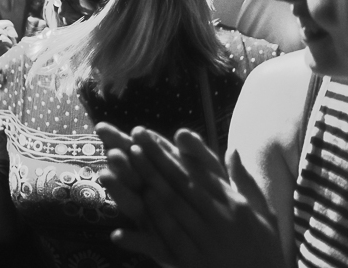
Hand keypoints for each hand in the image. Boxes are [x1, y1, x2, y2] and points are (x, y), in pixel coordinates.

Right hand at [0, 18, 16, 74]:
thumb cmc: (0, 48)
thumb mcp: (1, 35)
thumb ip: (6, 28)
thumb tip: (11, 32)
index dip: (2, 24)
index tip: (6, 30)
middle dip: (6, 33)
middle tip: (10, 39)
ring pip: (0, 39)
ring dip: (9, 41)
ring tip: (10, 45)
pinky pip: (3, 49)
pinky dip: (9, 48)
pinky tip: (8, 52)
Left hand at [100, 125, 283, 267]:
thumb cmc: (264, 250)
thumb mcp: (262, 214)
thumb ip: (244, 181)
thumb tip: (233, 149)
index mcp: (235, 205)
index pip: (199, 173)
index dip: (173, 154)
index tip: (153, 138)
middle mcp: (220, 220)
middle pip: (181, 183)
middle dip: (156, 159)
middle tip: (135, 137)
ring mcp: (206, 241)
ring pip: (173, 205)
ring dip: (149, 180)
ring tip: (129, 160)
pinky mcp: (193, 262)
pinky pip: (169, 235)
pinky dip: (153, 216)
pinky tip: (139, 200)